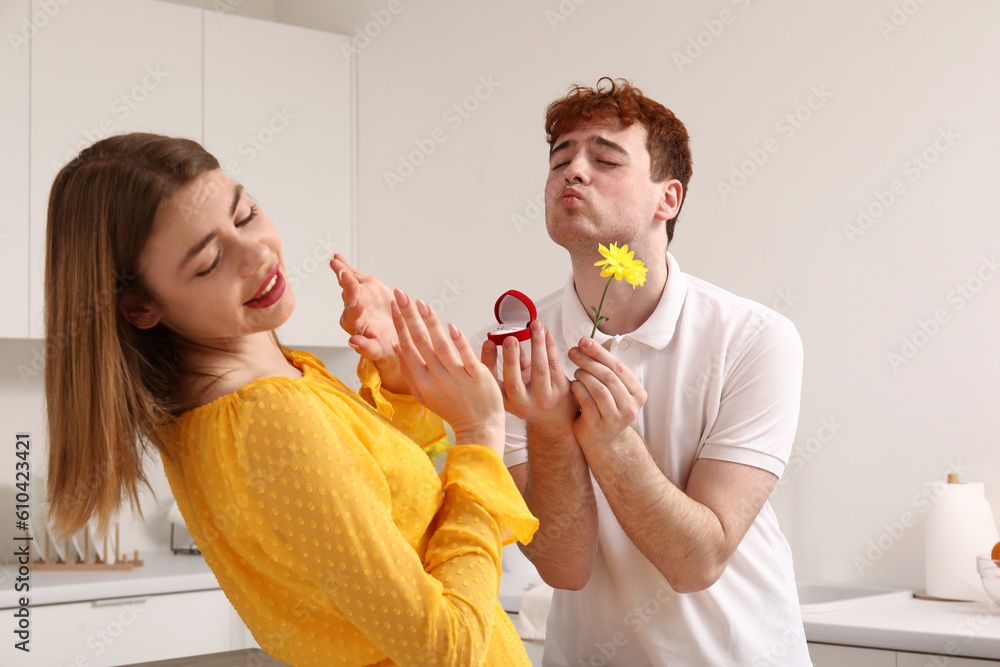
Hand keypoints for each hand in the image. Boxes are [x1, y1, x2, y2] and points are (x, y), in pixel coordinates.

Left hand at [331, 254, 408, 393]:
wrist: (396, 331)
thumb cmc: (385, 345)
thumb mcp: (378, 350)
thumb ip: (365, 347)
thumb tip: (352, 343)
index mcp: (355, 325)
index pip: (351, 317)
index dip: (354, 310)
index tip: (359, 304)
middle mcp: (353, 309)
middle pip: (348, 296)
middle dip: (347, 285)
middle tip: (345, 275)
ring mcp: (358, 295)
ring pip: (348, 282)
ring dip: (341, 271)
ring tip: (336, 262)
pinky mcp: (365, 286)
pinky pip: (353, 274)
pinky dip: (345, 265)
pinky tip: (337, 257)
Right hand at [391, 290, 504, 454]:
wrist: (479, 428)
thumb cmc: (452, 409)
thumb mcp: (424, 394)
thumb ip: (410, 370)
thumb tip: (397, 346)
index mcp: (422, 382)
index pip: (407, 347)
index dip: (400, 325)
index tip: (394, 306)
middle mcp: (436, 379)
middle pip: (419, 342)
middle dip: (408, 316)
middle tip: (400, 295)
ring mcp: (456, 378)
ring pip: (440, 346)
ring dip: (429, 323)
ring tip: (421, 303)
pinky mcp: (476, 377)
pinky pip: (465, 356)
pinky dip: (458, 341)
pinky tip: (451, 326)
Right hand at [481, 320, 577, 435]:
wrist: (557, 420)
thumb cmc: (533, 399)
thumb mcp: (517, 386)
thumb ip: (513, 364)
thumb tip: (505, 337)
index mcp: (507, 400)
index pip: (493, 381)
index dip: (488, 361)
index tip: (488, 342)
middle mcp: (523, 403)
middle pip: (515, 380)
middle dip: (512, 357)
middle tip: (510, 338)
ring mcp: (543, 398)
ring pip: (540, 369)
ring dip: (537, 344)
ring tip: (535, 325)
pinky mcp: (560, 390)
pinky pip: (554, 363)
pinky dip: (550, 345)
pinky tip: (546, 331)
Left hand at [568, 337, 646, 452]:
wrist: (601, 440)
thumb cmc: (604, 407)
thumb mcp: (612, 388)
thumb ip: (604, 367)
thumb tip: (585, 342)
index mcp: (638, 393)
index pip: (618, 366)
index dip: (599, 352)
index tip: (583, 341)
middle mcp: (631, 407)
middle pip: (608, 376)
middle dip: (588, 361)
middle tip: (573, 352)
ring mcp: (616, 419)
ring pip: (599, 389)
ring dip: (584, 376)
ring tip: (576, 372)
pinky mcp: (600, 427)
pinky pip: (587, 402)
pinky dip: (578, 390)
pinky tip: (573, 385)